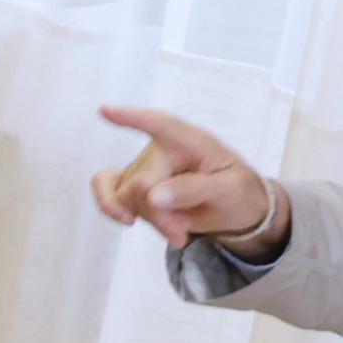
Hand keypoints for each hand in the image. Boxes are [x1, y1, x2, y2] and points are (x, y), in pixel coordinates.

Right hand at [92, 108, 284, 252]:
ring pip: (125, 197)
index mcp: (191, 141)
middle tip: (183, 230)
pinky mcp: (133, 183)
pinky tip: (128, 220)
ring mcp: (145, 165)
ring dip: (151, 220)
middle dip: (159, 215)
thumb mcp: (229, 191)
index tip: (106, 111)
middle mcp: (162, 148)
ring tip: (178, 228)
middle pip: (140, 185)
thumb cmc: (236, 192)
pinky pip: (105, 188)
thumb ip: (194, 190)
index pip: (160, 124)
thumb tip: (153, 196)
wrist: (234, 209)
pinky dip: (112, 207)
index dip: (132, 118)